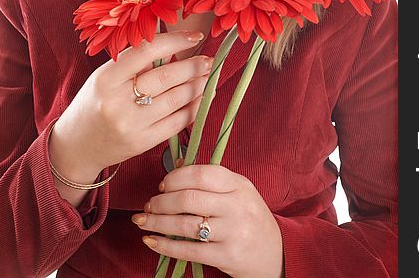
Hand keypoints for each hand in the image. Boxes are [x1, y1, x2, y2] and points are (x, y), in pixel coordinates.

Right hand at [49, 31, 211, 185]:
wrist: (76, 146)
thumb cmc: (95, 103)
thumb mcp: (105, 77)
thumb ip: (135, 63)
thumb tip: (176, 45)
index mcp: (106, 78)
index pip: (146, 51)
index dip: (174, 41)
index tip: (195, 36)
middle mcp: (117, 102)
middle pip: (166, 77)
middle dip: (193, 66)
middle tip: (208, 60)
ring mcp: (131, 125)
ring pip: (176, 99)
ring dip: (199, 85)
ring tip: (208, 76)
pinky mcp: (143, 143)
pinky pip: (178, 122)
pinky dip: (195, 107)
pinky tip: (203, 97)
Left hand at [132, 165, 283, 277]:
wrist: (275, 254)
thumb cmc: (250, 218)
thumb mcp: (237, 192)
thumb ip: (209, 178)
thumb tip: (177, 162)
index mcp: (239, 184)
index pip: (201, 174)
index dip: (176, 177)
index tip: (162, 184)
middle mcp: (237, 206)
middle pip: (189, 199)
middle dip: (161, 202)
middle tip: (148, 205)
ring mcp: (233, 232)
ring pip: (185, 225)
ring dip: (157, 223)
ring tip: (143, 221)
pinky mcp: (227, 256)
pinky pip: (188, 250)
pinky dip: (164, 246)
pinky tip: (151, 241)